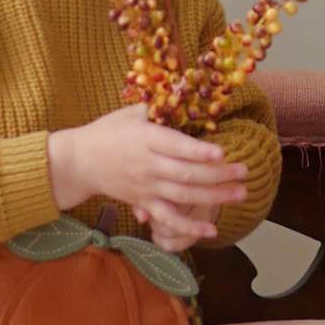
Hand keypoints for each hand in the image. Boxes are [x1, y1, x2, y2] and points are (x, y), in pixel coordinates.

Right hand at [47, 105, 248, 246]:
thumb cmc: (108, 131)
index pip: (175, 147)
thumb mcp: (130, 112)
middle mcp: (147, 165)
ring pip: (183, 196)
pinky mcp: (144, 202)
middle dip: (218, 175)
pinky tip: (211, 230)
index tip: (222, 152)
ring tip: (240, 193)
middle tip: (245, 172)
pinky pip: (168, 219)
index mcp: (145, 139)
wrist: (80, 161)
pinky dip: (189, 227)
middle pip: (185, 174)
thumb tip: (186, 95)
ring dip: (213, 197)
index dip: (198, 151)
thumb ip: (158, 107)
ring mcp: (146, 187)